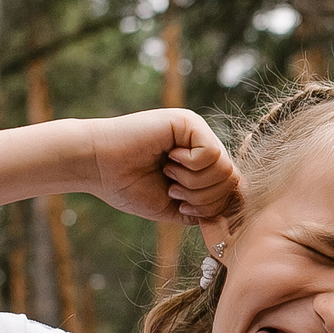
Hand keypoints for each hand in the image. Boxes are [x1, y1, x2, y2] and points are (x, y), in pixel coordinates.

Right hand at [81, 111, 239, 230]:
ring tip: (169, 175)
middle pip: (232, 180)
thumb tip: (235, 210)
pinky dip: (189, 166)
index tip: (184, 207)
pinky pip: (211, 153)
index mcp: (201, 163)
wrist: (97, 167)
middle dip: (204, 198)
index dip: (214, 206)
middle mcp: (202, 144)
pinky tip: (168, 159)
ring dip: (194, 183)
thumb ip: (205, 209)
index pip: (231, 188)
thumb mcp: (175, 206)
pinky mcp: (189, 122)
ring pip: (225, 168)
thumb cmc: (128, 186)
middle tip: (174, 190)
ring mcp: (197, 132)